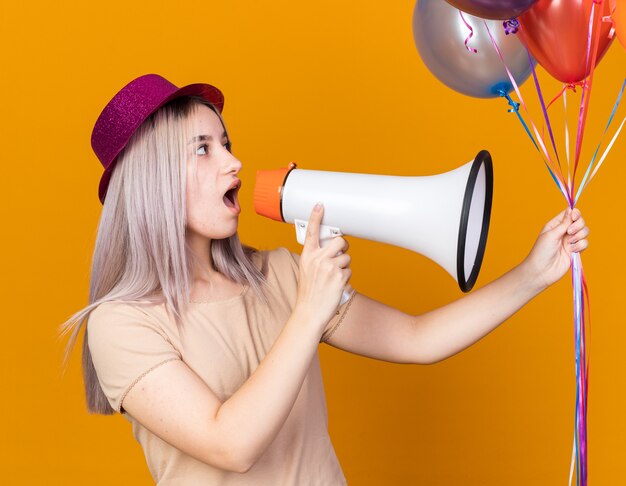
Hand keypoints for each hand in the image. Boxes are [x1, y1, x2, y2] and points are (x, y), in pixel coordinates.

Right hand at [295, 203, 351, 330]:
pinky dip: (345, 278)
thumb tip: (332, 248)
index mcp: (308, 256)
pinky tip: (336, 285)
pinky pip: (349, 270)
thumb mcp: (306, 270)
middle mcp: (318, 259)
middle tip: (339, 257)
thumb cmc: (309, 291)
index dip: (316, 217)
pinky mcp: (339, 276)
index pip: (312, 232)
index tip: (320, 205)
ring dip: (344, 266)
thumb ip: (316, 257)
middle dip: (343, 248)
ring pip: (347, 257)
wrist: (310, 311)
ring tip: (333, 278)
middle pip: (339, 241)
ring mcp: (329, 267)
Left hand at [522, 207, 589, 289]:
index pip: (569, 214)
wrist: (542, 271)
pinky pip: (585, 243)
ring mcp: (570, 241)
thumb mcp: (551, 234)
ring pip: (585, 232)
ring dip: (580, 236)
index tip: (574, 217)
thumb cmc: (541, 252)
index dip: (575, 213)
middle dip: (578, 225)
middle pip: (580, 221)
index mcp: (555, 225)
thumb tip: (571, 210)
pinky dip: (580, 246)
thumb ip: (564, 223)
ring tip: (570, 243)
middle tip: (569, 232)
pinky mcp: (575, 251)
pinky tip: (572, 251)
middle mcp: (564, 232)